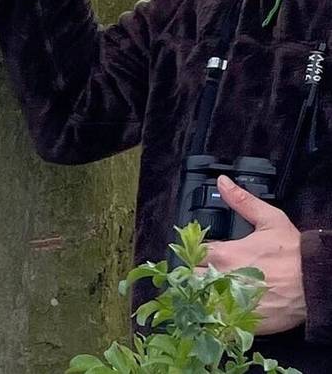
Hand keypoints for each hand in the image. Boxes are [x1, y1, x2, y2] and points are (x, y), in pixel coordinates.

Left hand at [199, 176, 305, 335]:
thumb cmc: (296, 255)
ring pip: (199, 301)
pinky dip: (212, 320)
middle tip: (200, 274)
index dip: (192, 252)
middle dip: (191, 275)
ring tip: (205, 294)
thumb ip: (242, 201)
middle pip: (190, 277)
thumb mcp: (270, 220)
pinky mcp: (243, 323)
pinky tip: (217, 314)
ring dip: (198, 297)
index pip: (192, 252)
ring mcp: (231, 302)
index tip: (198, 254)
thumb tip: (223, 183)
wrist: (318, 285)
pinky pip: (216, 324)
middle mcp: (223, 278)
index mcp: (224, 253)